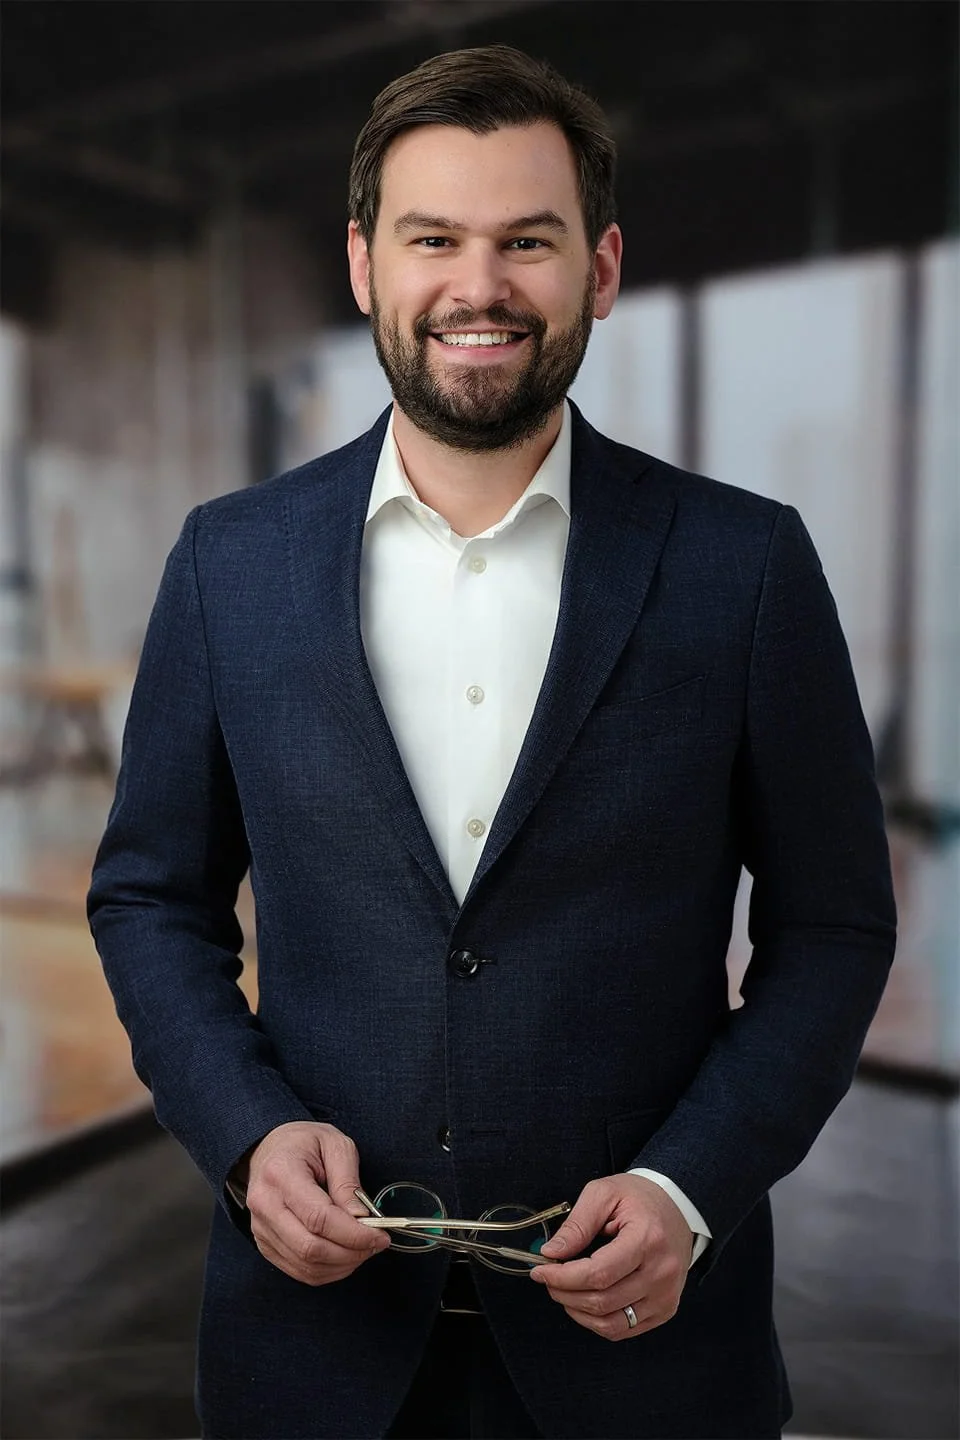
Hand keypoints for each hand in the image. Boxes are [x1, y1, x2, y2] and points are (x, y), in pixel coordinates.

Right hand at [240, 1121, 389, 1285]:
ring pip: (306, 1266)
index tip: (379, 1234)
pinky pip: (299, 1271)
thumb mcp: (335, 1145)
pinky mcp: (265, 1244)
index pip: (319, 1218)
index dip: (353, 1234)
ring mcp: (261, 1228)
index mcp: (281, 1173)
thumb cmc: (303, 1143)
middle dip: (351, 1252)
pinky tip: (344, 1255)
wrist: (268, 1149)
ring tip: (363, 1248)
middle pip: (310, 1248)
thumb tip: (361, 1219)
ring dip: (342, 1265)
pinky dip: (328, 1270)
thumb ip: (348, 1182)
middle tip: (375, 1244)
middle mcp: (265, 1204)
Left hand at [530, 1173, 691, 1339]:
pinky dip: (597, 1321)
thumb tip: (551, 1253)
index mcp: (647, 1240)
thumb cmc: (641, 1198)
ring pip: (611, 1323)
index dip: (563, 1278)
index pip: (598, 1274)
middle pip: (602, 1301)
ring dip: (578, 1311)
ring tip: (565, 1291)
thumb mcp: (604, 1194)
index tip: (541, 1271)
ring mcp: (665, 1296)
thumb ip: (577, 1224)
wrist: (678, 1206)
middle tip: (549, 1279)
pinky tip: (585, 1302)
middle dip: (565, 1293)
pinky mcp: (665, 1309)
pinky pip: (623, 1329)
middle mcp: (661, 1273)